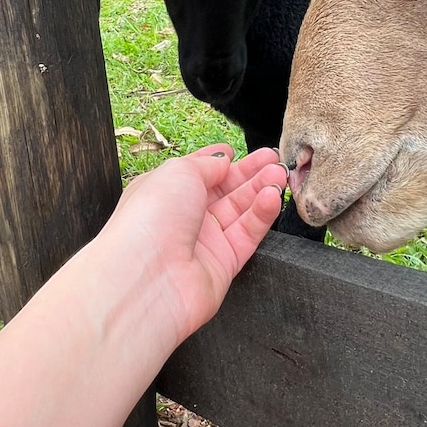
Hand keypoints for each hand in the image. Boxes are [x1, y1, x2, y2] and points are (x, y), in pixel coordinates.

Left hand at [101, 145, 287, 346]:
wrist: (147, 276)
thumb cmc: (150, 219)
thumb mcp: (178, 172)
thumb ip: (206, 165)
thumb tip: (223, 161)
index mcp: (165, 192)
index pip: (198, 173)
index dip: (219, 161)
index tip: (239, 151)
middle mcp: (183, 217)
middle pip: (224, 191)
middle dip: (250, 174)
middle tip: (274, 160)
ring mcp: (203, 242)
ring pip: (240, 211)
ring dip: (261, 191)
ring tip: (279, 175)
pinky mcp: (223, 264)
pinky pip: (247, 235)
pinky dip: (261, 215)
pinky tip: (272, 198)